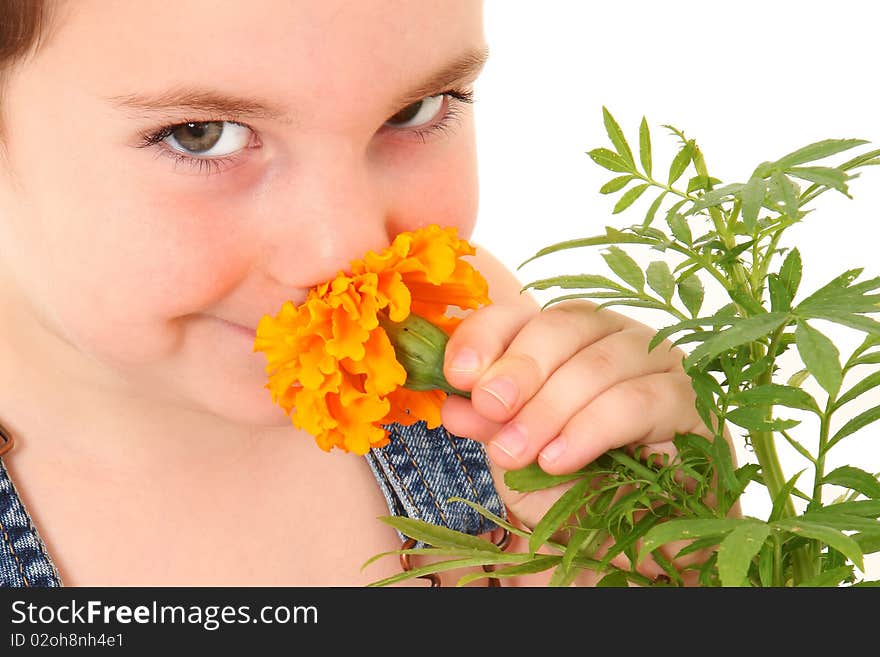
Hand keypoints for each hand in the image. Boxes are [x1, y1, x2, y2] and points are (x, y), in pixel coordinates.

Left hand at [440, 298, 710, 529]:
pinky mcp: (692, 400)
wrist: (645, 541)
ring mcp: (657, 362)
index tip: (456, 375)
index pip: (522, 314)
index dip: (485, 335)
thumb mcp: (522, 463)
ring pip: (597, 363)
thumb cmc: (581, 492)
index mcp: (565, 342)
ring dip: (548, 408)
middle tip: (488, 408)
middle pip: (562, 326)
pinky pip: (638, 401)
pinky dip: (590, 428)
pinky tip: (559, 459)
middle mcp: (613, 338)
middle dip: (518, 369)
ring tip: (516, 451)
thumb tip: (453, 405)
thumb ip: (493, 430)